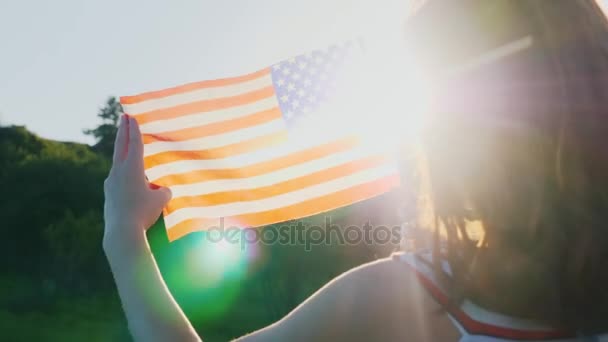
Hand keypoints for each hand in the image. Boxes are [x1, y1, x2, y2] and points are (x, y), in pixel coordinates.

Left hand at [103, 115, 171, 249]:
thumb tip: (160, 190)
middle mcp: (118, 172)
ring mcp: (111, 183)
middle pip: (120, 146)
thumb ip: (163, 190)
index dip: (135, 130)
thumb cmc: (143, 213)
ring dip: (124, 153)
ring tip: (128, 147)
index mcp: (132, 168)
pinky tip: (131, 181)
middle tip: (123, 117)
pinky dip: (124, 173)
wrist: (121, 232)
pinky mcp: (109, 194)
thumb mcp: (160, 200)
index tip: (132, 116)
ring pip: (118, 163)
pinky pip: (118, 179)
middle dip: (123, 130)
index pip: (134, 144)